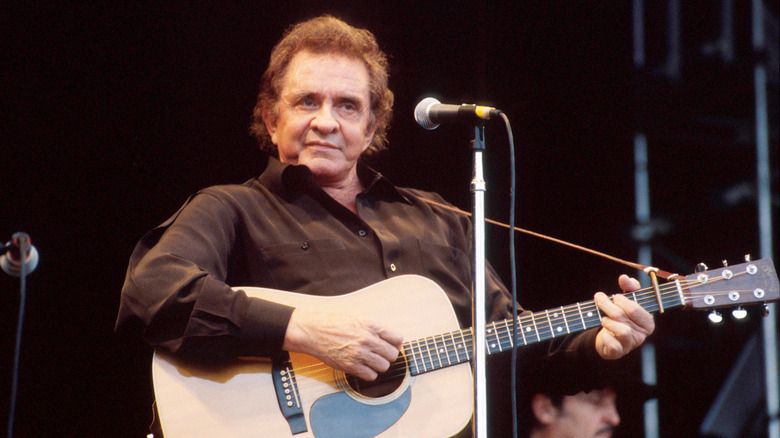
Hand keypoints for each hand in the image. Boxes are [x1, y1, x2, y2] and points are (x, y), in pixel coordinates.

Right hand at [282, 309, 402, 380]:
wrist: (314, 332)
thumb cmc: (335, 324)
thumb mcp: (358, 318)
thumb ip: (376, 328)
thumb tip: (393, 340)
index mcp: (371, 325)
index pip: (397, 338)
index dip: (396, 343)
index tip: (391, 345)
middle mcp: (367, 339)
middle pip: (393, 354)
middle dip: (388, 355)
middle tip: (380, 354)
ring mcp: (359, 353)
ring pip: (384, 366)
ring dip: (379, 365)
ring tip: (371, 361)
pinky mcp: (351, 366)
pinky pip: (371, 376)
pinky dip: (369, 373)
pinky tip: (363, 367)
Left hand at [594, 274, 654, 359]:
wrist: (608, 337)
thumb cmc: (620, 316)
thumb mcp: (626, 300)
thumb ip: (630, 288)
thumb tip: (625, 278)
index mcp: (647, 321)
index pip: (636, 309)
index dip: (622, 301)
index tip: (615, 296)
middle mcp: (642, 333)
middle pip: (624, 316)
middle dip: (608, 305)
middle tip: (600, 299)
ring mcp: (631, 344)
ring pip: (622, 331)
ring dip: (608, 321)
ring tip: (602, 318)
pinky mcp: (619, 352)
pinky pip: (614, 345)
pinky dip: (606, 337)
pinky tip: (603, 332)